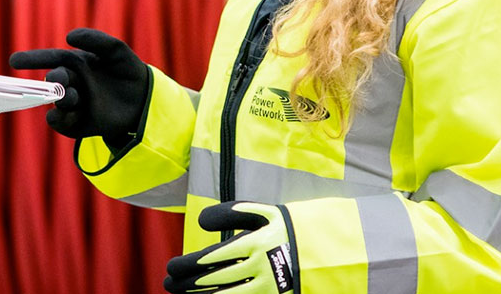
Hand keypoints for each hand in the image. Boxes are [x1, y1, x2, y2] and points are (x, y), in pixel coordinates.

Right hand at [8, 27, 150, 140]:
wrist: (146, 101)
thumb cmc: (128, 71)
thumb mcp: (116, 50)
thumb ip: (95, 39)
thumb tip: (68, 37)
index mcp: (76, 64)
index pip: (51, 59)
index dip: (32, 59)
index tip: (14, 60)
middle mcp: (72, 83)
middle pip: (54, 80)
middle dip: (53, 79)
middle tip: (58, 79)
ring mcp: (75, 104)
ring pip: (57, 102)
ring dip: (59, 99)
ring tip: (71, 96)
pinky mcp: (80, 124)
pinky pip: (61, 123)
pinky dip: (57, 120)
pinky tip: (60, 114)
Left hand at [164, 202, 297, 293]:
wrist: (331, 251)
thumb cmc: (289, 229)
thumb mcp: (263, 214)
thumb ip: (230, 214)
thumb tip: (200, 221)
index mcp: (257, 243)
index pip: (212, 258)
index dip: (188, 264)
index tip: (172, 267)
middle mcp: (263, 267)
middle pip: (216, 279)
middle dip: (188, 284)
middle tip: (169, 283)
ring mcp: (271, 288)